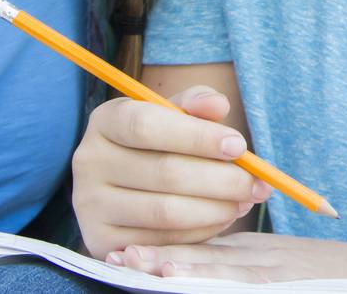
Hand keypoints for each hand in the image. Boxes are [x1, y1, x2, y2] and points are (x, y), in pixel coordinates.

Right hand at [71, 85, 271, 258]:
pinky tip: (223, 217)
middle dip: (222, 179)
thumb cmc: (160, 141)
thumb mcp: (174, 114)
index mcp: (106, 120)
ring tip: (245, 200)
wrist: (126, 184)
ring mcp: (91, 205)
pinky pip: (162, 240)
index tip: (239, 146)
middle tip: (257, 183)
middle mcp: (89, 161)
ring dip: (217, 207)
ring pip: (166, 211)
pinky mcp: (101, 241)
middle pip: (164, 172)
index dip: (198, 137)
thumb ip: (196, 104)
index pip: (148, 125)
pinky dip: (201, 231)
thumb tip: (218, 105)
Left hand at [111, 234, 346, 289]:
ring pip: (226, 277)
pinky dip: (226, 285)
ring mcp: (281, 281)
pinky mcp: (293, 286)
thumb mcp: (289, 267)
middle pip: (207, 263)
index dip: (165, 252)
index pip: (206, 253)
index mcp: (261, 258)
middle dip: (162, 261)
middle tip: (121, 258)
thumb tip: (200, 274)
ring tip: (147, 271)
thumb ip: (250, 268)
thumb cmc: (342, 278)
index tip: (126, 254)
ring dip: (186, 273)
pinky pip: (253, 289)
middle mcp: (267, 267)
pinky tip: (198, 283)